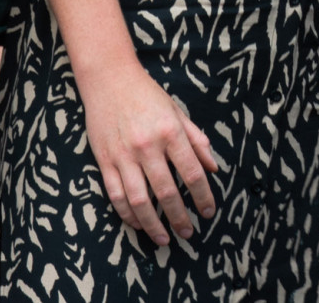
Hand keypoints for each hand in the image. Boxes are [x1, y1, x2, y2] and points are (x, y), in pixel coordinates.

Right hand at [80, 59, 218, 245]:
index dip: (203, 197)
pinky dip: (127, 214)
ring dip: (153, 225)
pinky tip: (138, 223)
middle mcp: (148, 146)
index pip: (193, 173)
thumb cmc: (148, 95)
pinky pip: (116, 195)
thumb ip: (197, 141)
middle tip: (189, 233)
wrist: (109, 79)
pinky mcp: (104, 161)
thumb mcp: (178, 112)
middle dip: (180, 218)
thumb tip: (214, 168)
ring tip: (165, 238)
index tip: (208, 212)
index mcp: (171, 132)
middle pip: (167, 192)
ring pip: (139, 201)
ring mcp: (123, 156)